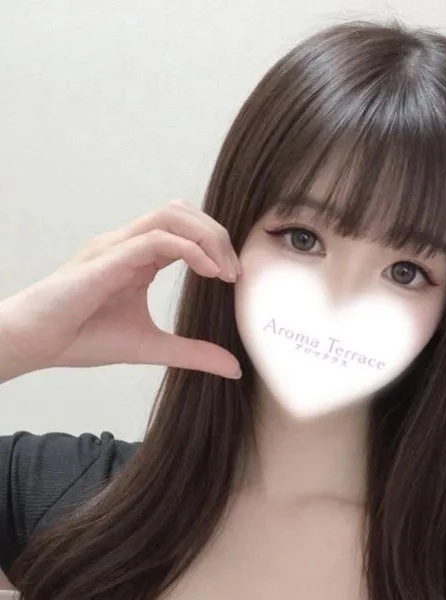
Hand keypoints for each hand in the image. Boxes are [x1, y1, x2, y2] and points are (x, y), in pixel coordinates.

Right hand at [0, 199, 242, 378]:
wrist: (37, 343)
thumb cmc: (83, 338)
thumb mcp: (152, 347)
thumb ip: (193, 353)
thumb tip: (233, 367)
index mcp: (139, 258)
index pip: (185, 231)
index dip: (216, 247)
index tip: (234, 279)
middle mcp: (129, 244)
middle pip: (183, 212)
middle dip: (217, 235)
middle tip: (236, 273)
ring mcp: (117, 246)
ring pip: (171, 215)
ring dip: (206, 237)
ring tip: (224, 271)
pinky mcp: (108, 258)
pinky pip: (156, 239)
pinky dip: (189, 249)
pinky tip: (208, 272)